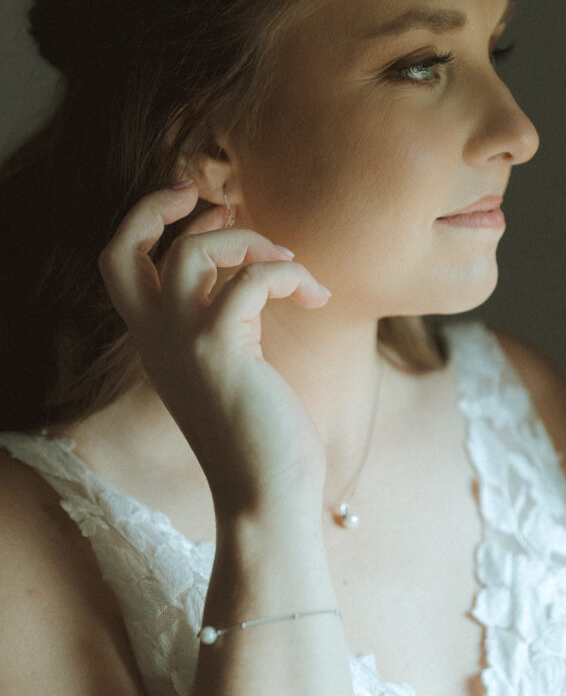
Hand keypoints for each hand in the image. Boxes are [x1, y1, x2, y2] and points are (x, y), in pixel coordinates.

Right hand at [97, 182, 331, 517]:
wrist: (267, 495)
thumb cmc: (262, 439)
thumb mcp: (233, 367)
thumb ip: (226, 323)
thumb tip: (246, 274)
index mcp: (155, 342)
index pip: (119, 266)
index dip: (148, 222)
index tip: (204, 209)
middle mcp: (156, 340)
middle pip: (121, 248)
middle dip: (159, 207)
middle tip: (214, 200)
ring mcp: (183, 343)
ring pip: (191, 251)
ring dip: (248, 240)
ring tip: (289, 263)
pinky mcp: (221, 351)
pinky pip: (250, 280)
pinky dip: (288, 274)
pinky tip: (317, 296)